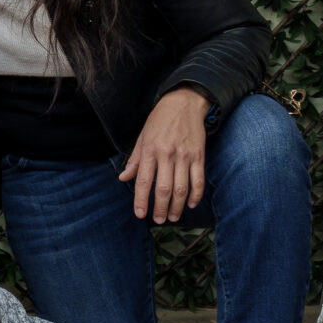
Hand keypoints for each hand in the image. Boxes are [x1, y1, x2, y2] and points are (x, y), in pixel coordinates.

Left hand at [121, 87, 209, 222]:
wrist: (184, 102)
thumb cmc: (160, 120)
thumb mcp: (142, 137)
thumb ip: (134, 160)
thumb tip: (123, 178)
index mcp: (150, 150)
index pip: (144, 181)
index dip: (141, 200)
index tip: (140, 214)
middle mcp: (167, 154)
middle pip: (164, 189)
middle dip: (160, 208)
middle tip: (158, 220)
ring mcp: (185, 156)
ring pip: (182, 189)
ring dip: (177, 207)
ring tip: (173, 217)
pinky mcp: (199, 156)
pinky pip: (198, 180)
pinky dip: (195, 195)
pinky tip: (190, 204)